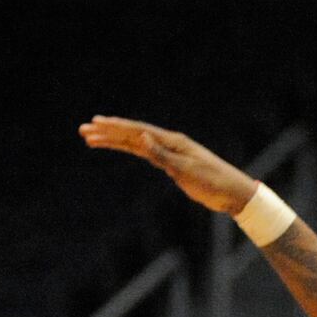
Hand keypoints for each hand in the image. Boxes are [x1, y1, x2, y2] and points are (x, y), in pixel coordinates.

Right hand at [79, 116, 257, 214]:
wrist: (233, 193)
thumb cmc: (213, 182)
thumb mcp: (186, 170)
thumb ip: (162, 155)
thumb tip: (141, 137)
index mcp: (173, 141)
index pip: (138, 131)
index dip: (116, 127)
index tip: (96, 123)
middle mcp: (170, 143)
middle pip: (133, 135)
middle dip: (108, 133)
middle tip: (83, 130)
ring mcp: (171, 153)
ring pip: (136, 144)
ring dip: (115, 141)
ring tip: (92, 140)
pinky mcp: (172, 164)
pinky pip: (145, 154)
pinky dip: (130, 150)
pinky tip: (119, 147)